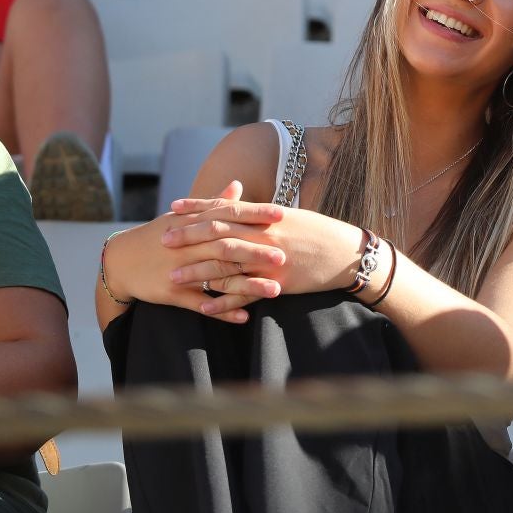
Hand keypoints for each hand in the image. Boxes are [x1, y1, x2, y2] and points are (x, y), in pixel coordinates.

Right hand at [103, 182, 285, 322]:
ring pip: (218, 277)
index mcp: (192, 223)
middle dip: (256, 252)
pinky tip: (245, 317)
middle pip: (226, 246)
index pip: (228, 214)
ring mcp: (180, 270)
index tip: (282, 214)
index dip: (255, 214)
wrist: (120, 261)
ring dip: (248, 285)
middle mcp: (188, 245)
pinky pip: (201, 304)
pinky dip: (222, 311)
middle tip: (284, 256)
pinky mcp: (172, 293)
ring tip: (276, 291)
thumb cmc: (158, 235)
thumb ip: (214, 202)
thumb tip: (238, 185)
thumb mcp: (183, 217)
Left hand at [164, 198, 363, 306]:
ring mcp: (270, 260)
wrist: (349, 254)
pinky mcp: (278, 283)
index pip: (225, 208)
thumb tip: (242, 206)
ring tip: (173, 277)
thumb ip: (262, 215)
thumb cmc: (321, 233)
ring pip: (226, 265)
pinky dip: (223, 301)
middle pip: (218, 233)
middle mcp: (264, 235)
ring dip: (197, 271)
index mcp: (266, 216)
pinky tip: (203, 306)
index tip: (173, 207)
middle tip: (162, 240)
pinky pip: (245, 293)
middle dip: (188, 236)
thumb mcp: (291, 218)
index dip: (197, 207)